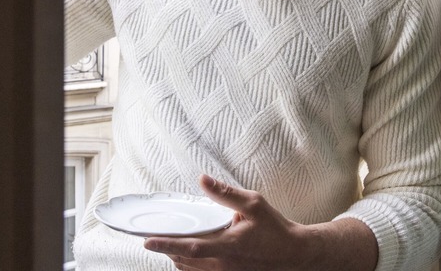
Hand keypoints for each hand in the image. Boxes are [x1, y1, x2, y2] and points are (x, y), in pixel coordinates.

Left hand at [142, 175, 376, 270]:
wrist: (293, 254)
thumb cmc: (275, 229)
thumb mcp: (254, 204)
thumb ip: (226, 194)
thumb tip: (203, 180)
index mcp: (227, 246)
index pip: (190, 247)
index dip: (166, 244)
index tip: (147, 241)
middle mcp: (223, 265)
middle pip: (184, 260)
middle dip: (166, 249)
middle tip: (152, 237)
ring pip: (190, 270)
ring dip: (175, 257)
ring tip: (166, 244)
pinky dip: (188, 265)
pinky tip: (184, 255)